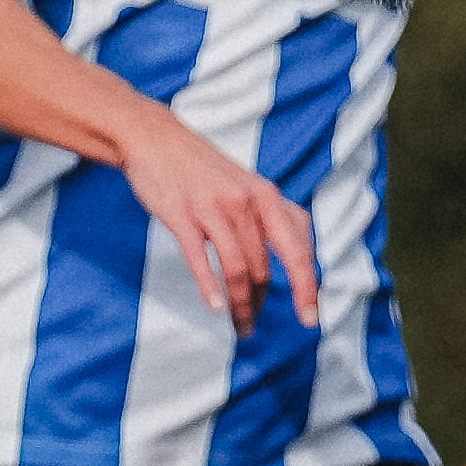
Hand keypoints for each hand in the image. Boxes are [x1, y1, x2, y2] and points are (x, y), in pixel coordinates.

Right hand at [114, 102, 320, 330]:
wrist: (155, 138)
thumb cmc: (203, 169)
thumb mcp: (248, 185)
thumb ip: (272, 217)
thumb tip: (299, 255)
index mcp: (267, 197)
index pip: (298, 251)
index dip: (307, 288)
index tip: (310, 319)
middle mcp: (246, 202)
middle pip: (264, 266)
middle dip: (262, 304)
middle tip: (253, 327)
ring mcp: (213, 208)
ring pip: (237, 268)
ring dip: (241, 304)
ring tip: (239, 325)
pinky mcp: (180, 215)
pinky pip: (199, 258)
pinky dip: (210, 286)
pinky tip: (215, 306)